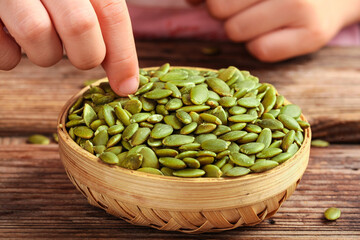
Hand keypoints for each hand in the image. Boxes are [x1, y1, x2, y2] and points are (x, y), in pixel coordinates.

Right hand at [0, 0, 138, 95]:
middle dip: (87, 56)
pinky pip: (4, 52)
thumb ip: (100, 16)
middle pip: (80, 25)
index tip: (126, 86)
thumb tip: (125, 74)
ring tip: (41, 39)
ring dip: (46, 54)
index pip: (111, 12)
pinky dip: (11, 57)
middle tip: (81, 56)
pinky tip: (11, 39)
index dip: (123, 55)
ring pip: (37, 34)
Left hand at [189, 0, 359, 61]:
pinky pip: (260, 50)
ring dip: (240, 30)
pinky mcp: (313, 35)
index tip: (199, 2)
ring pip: (235, 30)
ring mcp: (302, 6)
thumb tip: (190, 1)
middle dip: (223, 12)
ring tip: (260, 21)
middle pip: (218, 7)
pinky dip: (259, 46)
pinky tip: (272, 36)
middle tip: (243, 9)